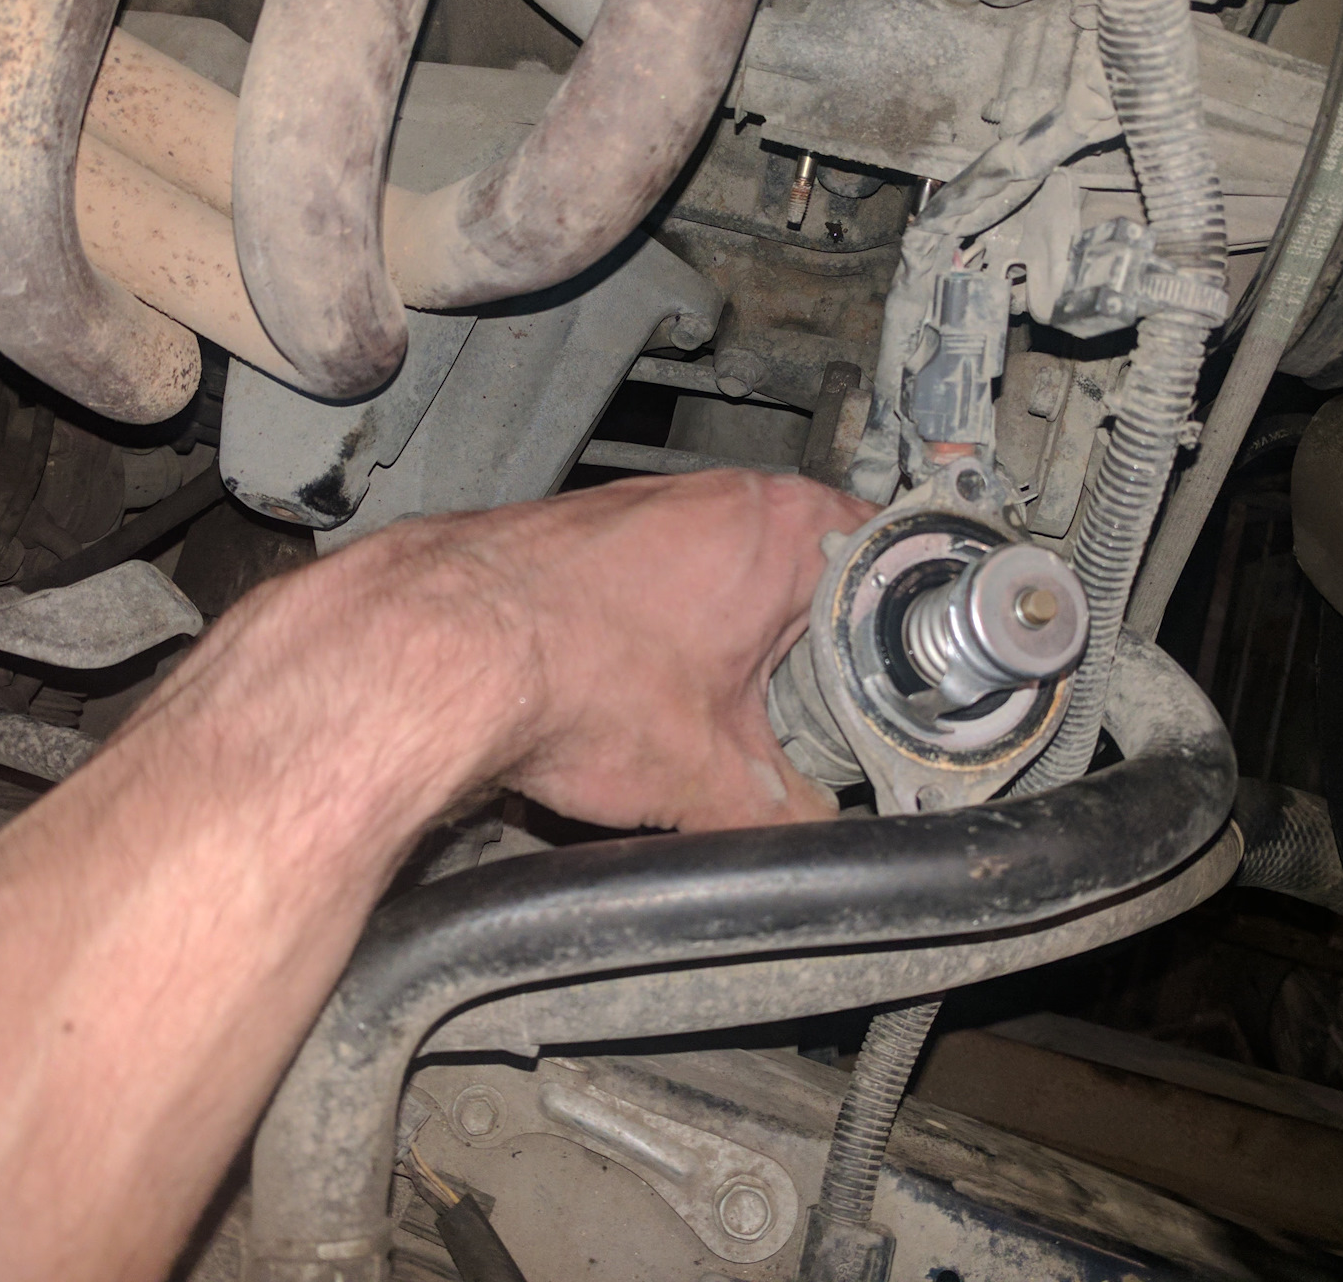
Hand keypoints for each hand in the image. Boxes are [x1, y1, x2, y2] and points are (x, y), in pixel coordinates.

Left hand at [144, 469, 873, 838]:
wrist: (429, 652)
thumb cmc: (565, 671)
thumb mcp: (712, 777)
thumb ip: (788, 815)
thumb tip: (815, 845)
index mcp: (781, 526)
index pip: (890, 560)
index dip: (908, 629)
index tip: (913, 676)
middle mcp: (712, 497)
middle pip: (807, 579)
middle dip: (812, 655)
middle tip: (817, 722)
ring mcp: (640, 511)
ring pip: (727, 584)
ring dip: (733, 647)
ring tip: (719, 714)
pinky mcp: (579, 539)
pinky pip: (656, 589)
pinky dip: (663, 638)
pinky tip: (638, 691)